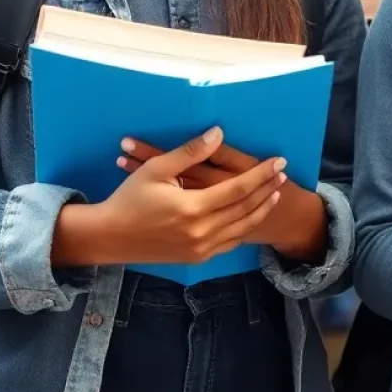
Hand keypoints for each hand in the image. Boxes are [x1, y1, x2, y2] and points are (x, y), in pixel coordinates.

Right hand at [53, 128, 282, 267]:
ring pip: (241, 229)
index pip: (238, 188)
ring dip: (260, 210)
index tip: (278, 161)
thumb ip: (190, 152)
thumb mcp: (157, 168)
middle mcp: (201, 232)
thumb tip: (218, 132)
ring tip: (275, 194)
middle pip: (245, 209)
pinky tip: (251, 216)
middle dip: (267, 190)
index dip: (261, 174)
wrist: (108, 238)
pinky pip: (228, 243)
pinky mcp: (195, 258)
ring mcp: (199, 249)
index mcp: (193, 208)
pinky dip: (243, 229)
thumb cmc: (129, 198)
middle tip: (283, 174)